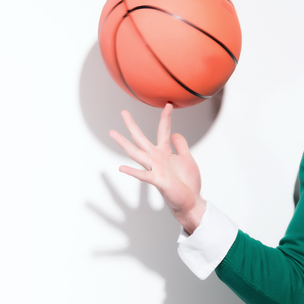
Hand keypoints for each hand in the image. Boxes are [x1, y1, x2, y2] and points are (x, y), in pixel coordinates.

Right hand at [109, 104, 206, 233]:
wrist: (190, 200)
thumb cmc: (187, 181)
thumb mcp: (187, 158)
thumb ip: (181, 145)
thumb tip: (175, 132)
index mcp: (165, 152)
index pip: (164, 131)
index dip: (166, 117)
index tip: (167, 104)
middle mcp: (157, 158)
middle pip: (142, 139)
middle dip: (133, 125)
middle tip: (123, 112)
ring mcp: (155, 169)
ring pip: (137, 154)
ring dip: (124, 144)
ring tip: (112, 133)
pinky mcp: (157, 180)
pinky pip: (143, 175)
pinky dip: (133, 172)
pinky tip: (121, 168)